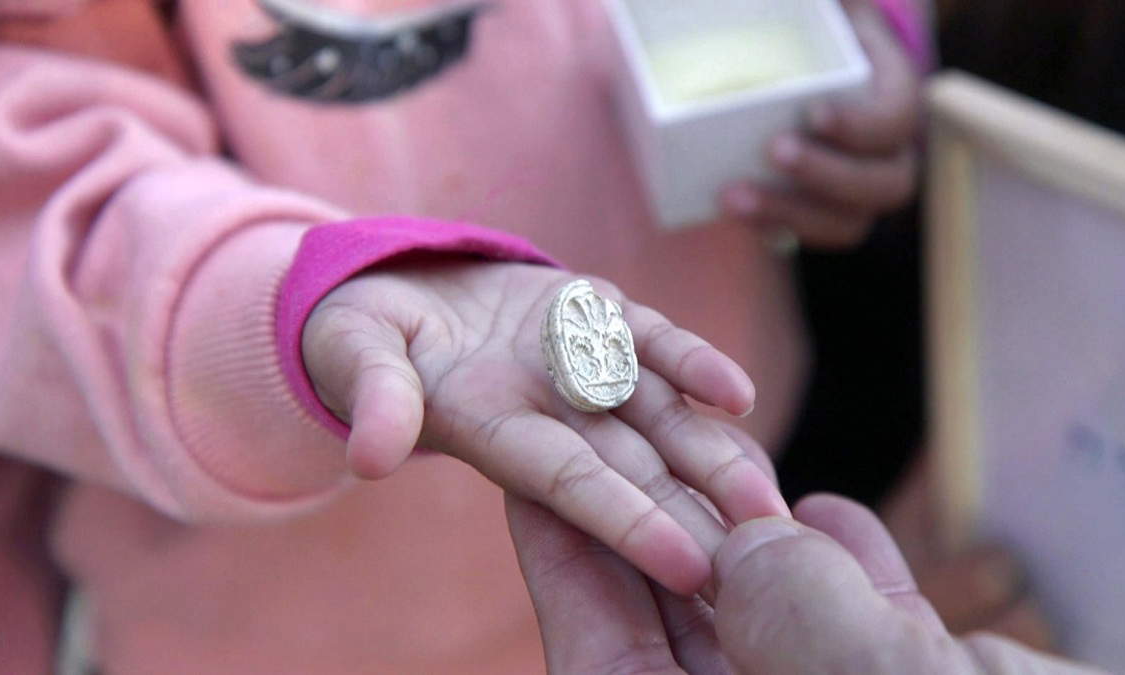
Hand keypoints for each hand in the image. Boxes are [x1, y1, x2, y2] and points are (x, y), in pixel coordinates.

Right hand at [302, 261, 786, 594]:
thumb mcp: (357, 357)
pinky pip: (654, 345)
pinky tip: (738, 394)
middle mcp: (552, 413)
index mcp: (497, 434)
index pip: (573, 486)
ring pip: (661, 418)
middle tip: (765, 558)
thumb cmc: (365, 336)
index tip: (688, 567)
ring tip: (767, 501)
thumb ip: (376, 398)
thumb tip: (370, 458)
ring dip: (714, 456)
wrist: (402, 289)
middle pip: (635, 469)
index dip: (627, 523)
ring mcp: (583, 368)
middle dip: (695, 512)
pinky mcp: (600, 318)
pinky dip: (694, 365)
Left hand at [511, 491, 1104, 673]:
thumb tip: (749, 546)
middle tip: (602, 435)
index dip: (567, 567)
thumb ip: (800, 628)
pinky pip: (858, 623)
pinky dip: (843, 566)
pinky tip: (823, 512)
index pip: (607, 658)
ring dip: (743, 535)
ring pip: (768, 618)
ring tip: (702, 454)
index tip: (530, 485)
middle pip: (677, 624)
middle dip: (650, 525)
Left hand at [720, 0, 920, 248]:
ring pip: (846, 225)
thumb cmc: (820, 32)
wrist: (802, 73)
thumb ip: (835, 1)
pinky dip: (771, 229)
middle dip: (824, 174)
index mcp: (896, 96)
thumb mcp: (829, 8)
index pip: (896, 120)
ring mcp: (858, 192)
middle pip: (881, 185)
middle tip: (773, 151)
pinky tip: (735, 214)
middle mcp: (890, 153)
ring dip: (790, 215)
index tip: (813, 113)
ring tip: (733, 197)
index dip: (860, 125)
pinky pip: (807, 236)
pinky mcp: (821, 213)